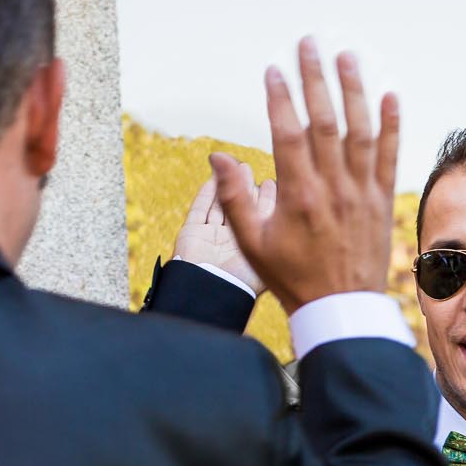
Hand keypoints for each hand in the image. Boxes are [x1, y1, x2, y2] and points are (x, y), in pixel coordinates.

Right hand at [173, 172, 275, 295]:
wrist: (209, 297)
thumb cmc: (241, 280)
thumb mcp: (263, 248)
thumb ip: (266, 217)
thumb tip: (273, 185)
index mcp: (255, 249)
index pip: (266, 217)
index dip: (269, 197)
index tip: (272, 182)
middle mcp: (234, 243)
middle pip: (243, 209)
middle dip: (247, 186)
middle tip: (250, 168)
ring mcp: (212, 239)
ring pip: (221, 206)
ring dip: (229, 185)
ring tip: (236, 167)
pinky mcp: (191, 236)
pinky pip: (199, 210)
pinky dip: (205, 193)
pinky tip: (212, 179)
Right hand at [210, 37, 399, 311]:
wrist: (342, 309)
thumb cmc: (293, 278)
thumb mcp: (253, 243)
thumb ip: (234, 198)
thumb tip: (219, 156)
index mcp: (298, 196)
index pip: (289, 133)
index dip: (280, 98)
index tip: (273, 70)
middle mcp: (333, 188)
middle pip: (325, 121)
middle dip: (316, 78)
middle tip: (308, 44)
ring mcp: (361, 192)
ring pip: (360, 131)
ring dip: (354, 90)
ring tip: (347, 56)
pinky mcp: (381, 201)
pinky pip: (390, 156)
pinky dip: (392, 125)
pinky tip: (389, 95)